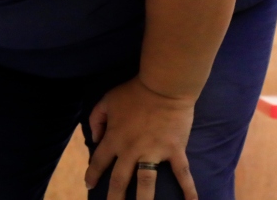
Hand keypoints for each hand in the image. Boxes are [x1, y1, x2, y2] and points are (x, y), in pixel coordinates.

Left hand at [84, 76, 198, 199]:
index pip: (99, 161)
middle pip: (120, 180)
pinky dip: (188, 190)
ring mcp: (154, 152)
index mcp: (114, 138)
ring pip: (146, 183)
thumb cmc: (134, 92)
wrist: (163, 87)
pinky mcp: (174, 151)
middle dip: (114, 198)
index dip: (92, 175)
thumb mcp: (107, 100)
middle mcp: (131, 149)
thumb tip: (95, 139)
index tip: (88, 186)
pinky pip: (182, 174)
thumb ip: (96, 119)